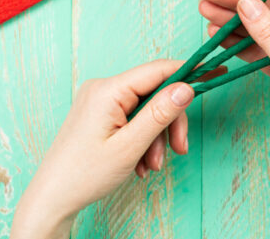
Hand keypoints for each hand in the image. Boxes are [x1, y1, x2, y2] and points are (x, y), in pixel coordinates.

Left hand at [10, 60, 193, 238]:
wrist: (52, 199)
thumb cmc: (84, 174)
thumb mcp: (130, 146)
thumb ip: (160, 114)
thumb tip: (186, 87)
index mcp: (108, 90)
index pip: (159, 70)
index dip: (190, 72)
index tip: (216, 73)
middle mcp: (103, 88)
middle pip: (155, 93)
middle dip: (170, 122)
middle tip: (179, 150)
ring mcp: (100, 101)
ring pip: (147, 109)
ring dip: (156, 137)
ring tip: (150, 166)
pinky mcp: (100, 114)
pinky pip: (133, 118)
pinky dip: (143, 140)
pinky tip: (140, 163)